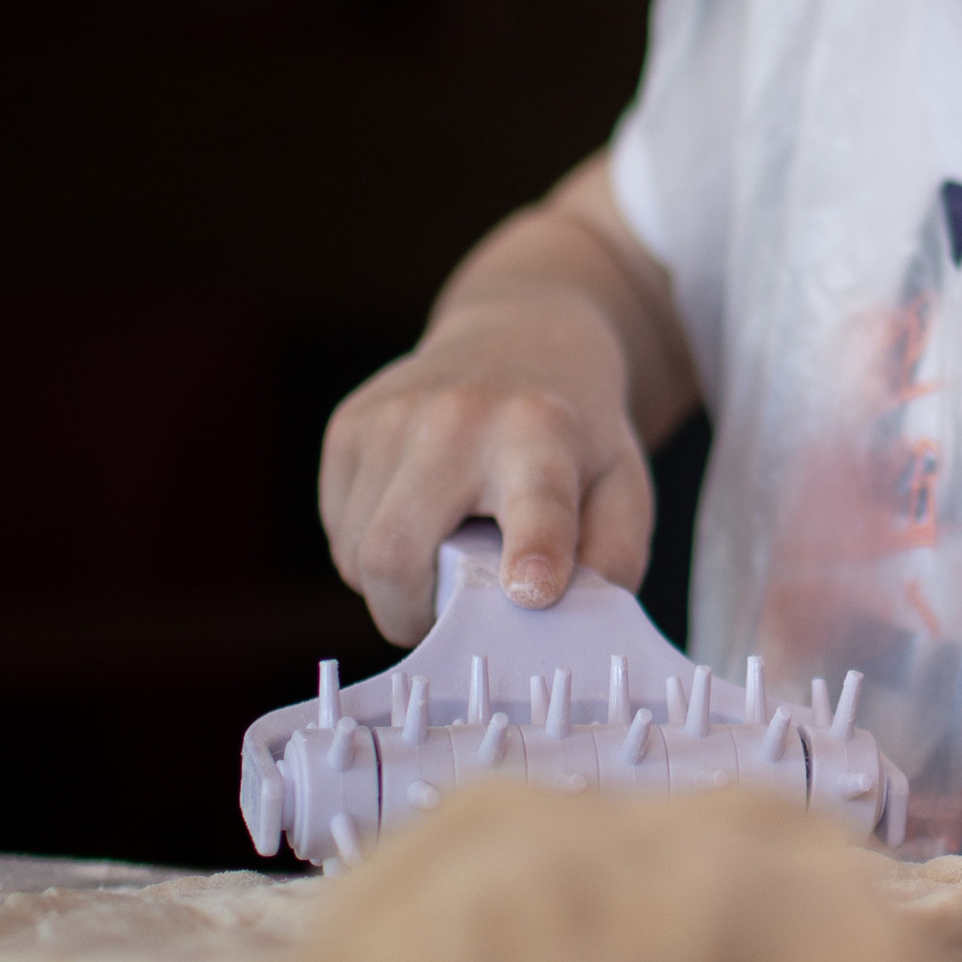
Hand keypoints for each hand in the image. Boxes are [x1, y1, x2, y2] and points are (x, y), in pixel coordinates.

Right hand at [319, 298, 652, 642]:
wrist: (519, 335)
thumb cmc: (575, 434)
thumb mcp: (623, 486)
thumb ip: (612, 560)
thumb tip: (568, 627)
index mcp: (543, 431)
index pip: (536, 498)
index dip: (534, 549)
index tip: (534, 591)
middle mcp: (457, 416)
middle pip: (396, 551)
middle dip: (411, 615)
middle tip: (447, 623)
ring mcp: (390, 416)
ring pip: (355, 553)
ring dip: (391, 586)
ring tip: (438, 562)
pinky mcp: (349, 425)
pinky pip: (338, 529)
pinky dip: (367, 551)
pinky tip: (413, 522)